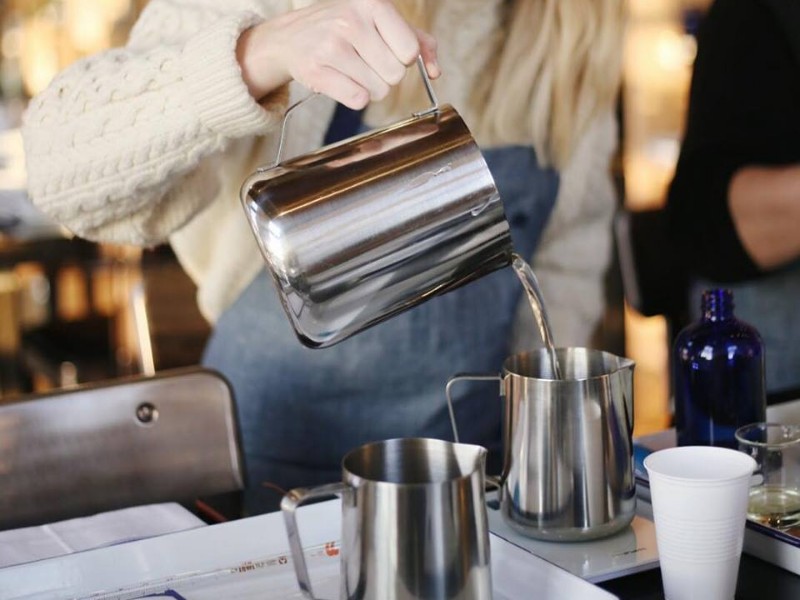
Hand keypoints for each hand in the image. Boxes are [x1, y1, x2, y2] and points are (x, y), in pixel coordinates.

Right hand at [236, 0, 438, 108]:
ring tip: (352, 71)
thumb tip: (435, 71)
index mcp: (372, 4)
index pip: (410, 51)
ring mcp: (331, 46)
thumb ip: (417, 41)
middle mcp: (351, 21)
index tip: (387, 52)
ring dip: (370, 88)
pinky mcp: (317, 71)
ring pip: (379, 91)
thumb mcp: (380, 22)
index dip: (403, 59)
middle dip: (385, 76)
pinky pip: (357, 100)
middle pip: (396, 75)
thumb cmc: (344, 29)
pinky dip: (354, 97)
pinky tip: (341, 81)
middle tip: (366, 63)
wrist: (290, 37)